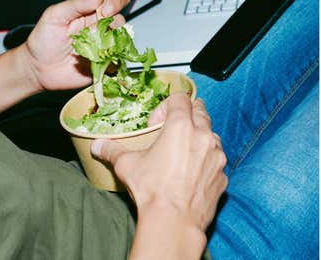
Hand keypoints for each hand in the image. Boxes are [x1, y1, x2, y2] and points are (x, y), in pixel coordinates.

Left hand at [23, 0, 129, 90]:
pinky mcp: (108, 63)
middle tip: (96, 31)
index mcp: (92, 11)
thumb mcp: (54, 15)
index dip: (116, 1)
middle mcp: (103, 27)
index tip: (106, 10)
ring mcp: (107, 45)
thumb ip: (76, 4)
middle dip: (114, 24)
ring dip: (111, 43)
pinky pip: (119, 60)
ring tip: (92, 48)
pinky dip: (112, 59)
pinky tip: (96, 60)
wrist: (39, 68)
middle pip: (122, 19)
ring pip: (123, 40)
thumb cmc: (44, 40)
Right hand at [92, 94, 227, 231]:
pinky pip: (217, 160)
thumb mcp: (127, 166)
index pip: (181, 98)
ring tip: (183, 151)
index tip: (157, 121)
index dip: (167, 105)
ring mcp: (217, 155)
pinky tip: (193, 172)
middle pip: (201, 111)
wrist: (174, 221)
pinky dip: (207, 161)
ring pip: (212, 135)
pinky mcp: (223, 174)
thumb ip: (112, 151)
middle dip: (187, 115)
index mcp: (181, 127)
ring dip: (200, 137)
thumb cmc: (152, 190)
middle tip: (172, 128)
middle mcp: (204, 136)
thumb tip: (98, 146)